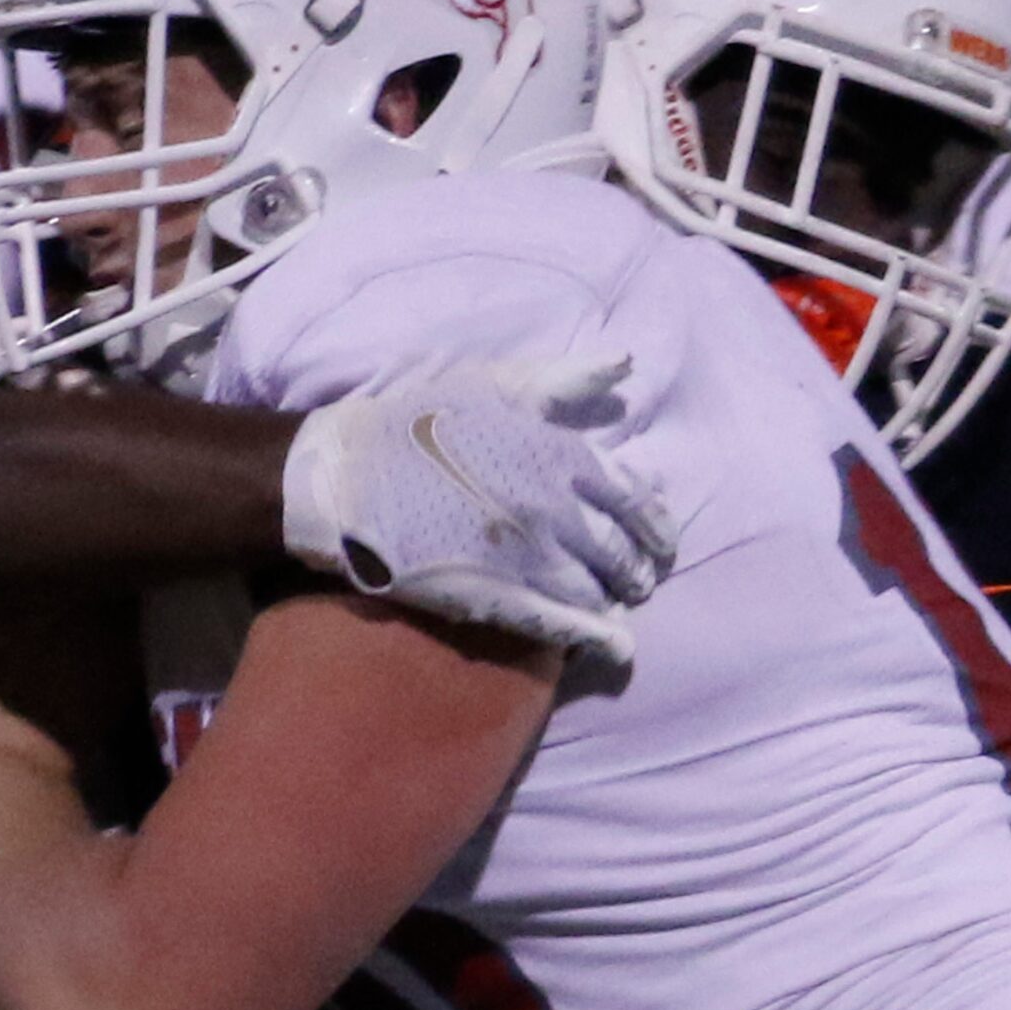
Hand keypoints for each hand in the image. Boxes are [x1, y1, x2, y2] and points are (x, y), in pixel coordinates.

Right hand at [282, 354, 678, 662]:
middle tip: (639, 579)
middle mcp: (556, 510)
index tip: (661, 542)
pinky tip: (617, 648)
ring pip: (597, 592)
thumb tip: (626, 361)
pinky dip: (599, 639)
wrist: (348, 477)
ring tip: (616, 604)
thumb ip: (567, 379)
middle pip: (622, 553)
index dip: (657, 527)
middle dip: (638, 570)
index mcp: (562, 458)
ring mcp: (528, 559)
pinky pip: (565, 627)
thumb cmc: (422, 422)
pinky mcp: (497, 599)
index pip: (636, 501)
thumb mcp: (499, 385)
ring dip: (615, 601)